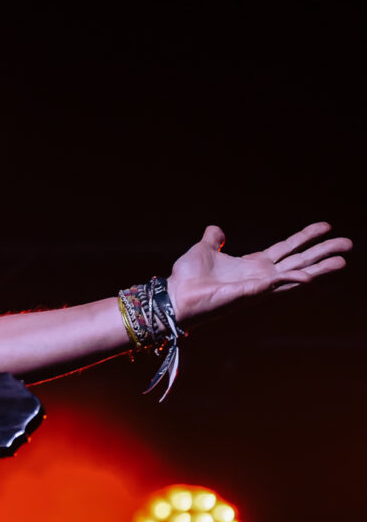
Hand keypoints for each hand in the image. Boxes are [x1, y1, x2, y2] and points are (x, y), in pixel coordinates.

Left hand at [167, 223, 350, 321]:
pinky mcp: (249, 293)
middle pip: (300, 261)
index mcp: (253, 265)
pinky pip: (274, 286)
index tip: (326, 226)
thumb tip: (216, 229)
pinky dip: (291, 280)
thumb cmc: (187, 278)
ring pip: (296, 275)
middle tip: (348, 244)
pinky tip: (308, 275)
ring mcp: (257, 287)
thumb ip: (213, 240)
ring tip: (342, 261)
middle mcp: (261, 276)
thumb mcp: (202, 250)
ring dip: (319, 269)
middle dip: (323, 252)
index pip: (286, 249)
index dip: (305, 237)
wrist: (174, 295)